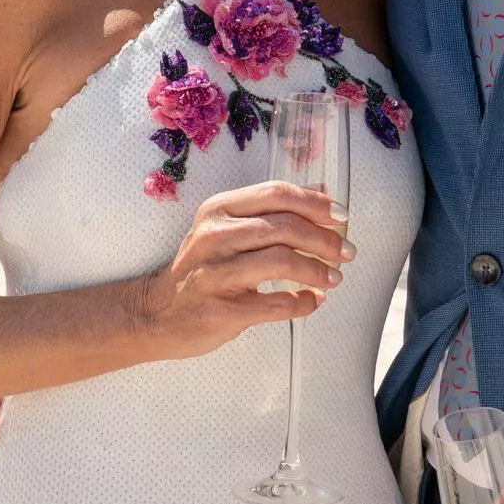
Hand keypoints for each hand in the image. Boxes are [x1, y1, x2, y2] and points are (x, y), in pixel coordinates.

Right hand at [132, 180, 351, 361]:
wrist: (156, 312)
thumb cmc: (201, 268)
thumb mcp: (225, 227)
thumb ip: (269, 209)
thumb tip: (321, 191)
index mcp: (218, 209)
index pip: (276, 193)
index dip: (316, 203)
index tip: (342, 216)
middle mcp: (214, 236)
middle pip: (284, 227)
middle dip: (325, 240)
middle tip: (346, 252)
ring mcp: (216, 273)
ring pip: (282, 261)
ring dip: (317, 270)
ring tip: (333, 278)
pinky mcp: (222, 309)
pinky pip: (276, 304)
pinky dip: (303, 303)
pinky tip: (313, 302)